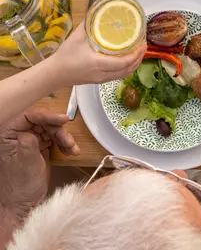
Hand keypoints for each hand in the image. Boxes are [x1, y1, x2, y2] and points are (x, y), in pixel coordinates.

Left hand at [0, 107, 77, 222]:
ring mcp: (30, 139)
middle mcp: (18, 134)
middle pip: (43, 120)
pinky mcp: (40, 145)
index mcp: (8, 135)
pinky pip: (56, 137)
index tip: (62, 120)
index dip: (46, 115)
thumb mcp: (26, 166)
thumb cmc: (20, 187)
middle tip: (68, 141)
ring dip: (64, 137)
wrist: (24, 205)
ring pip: (52, 128)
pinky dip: (65, 143)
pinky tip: (71, 151)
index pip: (28, 116)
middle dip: (58, 130)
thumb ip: (28, 146)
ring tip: (71, 149)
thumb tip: (30, 131)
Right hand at [53, 24, 144, 86]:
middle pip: (127, 70)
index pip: (123, 62)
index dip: (136, 54)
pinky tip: (128, 59)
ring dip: (134, 64)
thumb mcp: (76, 37)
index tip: (142, 44)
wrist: (53, 74)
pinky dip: (127, 69)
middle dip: (139, 58)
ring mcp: (101, 79)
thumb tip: (98, 11)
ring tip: (139, 52)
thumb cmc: (64, 56)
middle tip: (143, 46)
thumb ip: (88, 24)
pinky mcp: (99, 81)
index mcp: (98, 64)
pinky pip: (118, 76)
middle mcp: (102, 74)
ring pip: (124, 74)